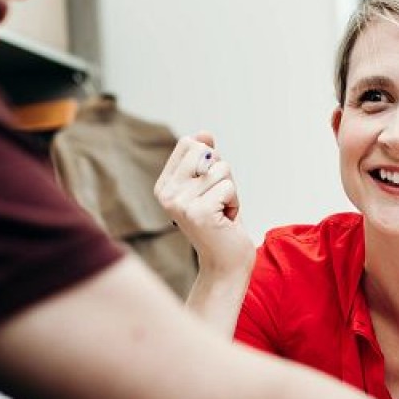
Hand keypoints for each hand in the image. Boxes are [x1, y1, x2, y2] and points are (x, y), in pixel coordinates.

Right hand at [154, 133, 252, 279]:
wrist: (225, 265)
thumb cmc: (220, 224)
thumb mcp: (210, 185)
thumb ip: (205, 159)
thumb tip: (204, 133)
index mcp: (164, 185)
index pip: (189, 143)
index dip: (209, 160)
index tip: (208, 188)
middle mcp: (166, 193)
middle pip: (206, 152)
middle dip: (222, 174)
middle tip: (218, 201)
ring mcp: (180, 203)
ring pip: (222, 169)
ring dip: (230, 191)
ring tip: (221, 213)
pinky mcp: (198, 212)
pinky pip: (229, 187)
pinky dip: (235, 203)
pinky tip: (225, 221)